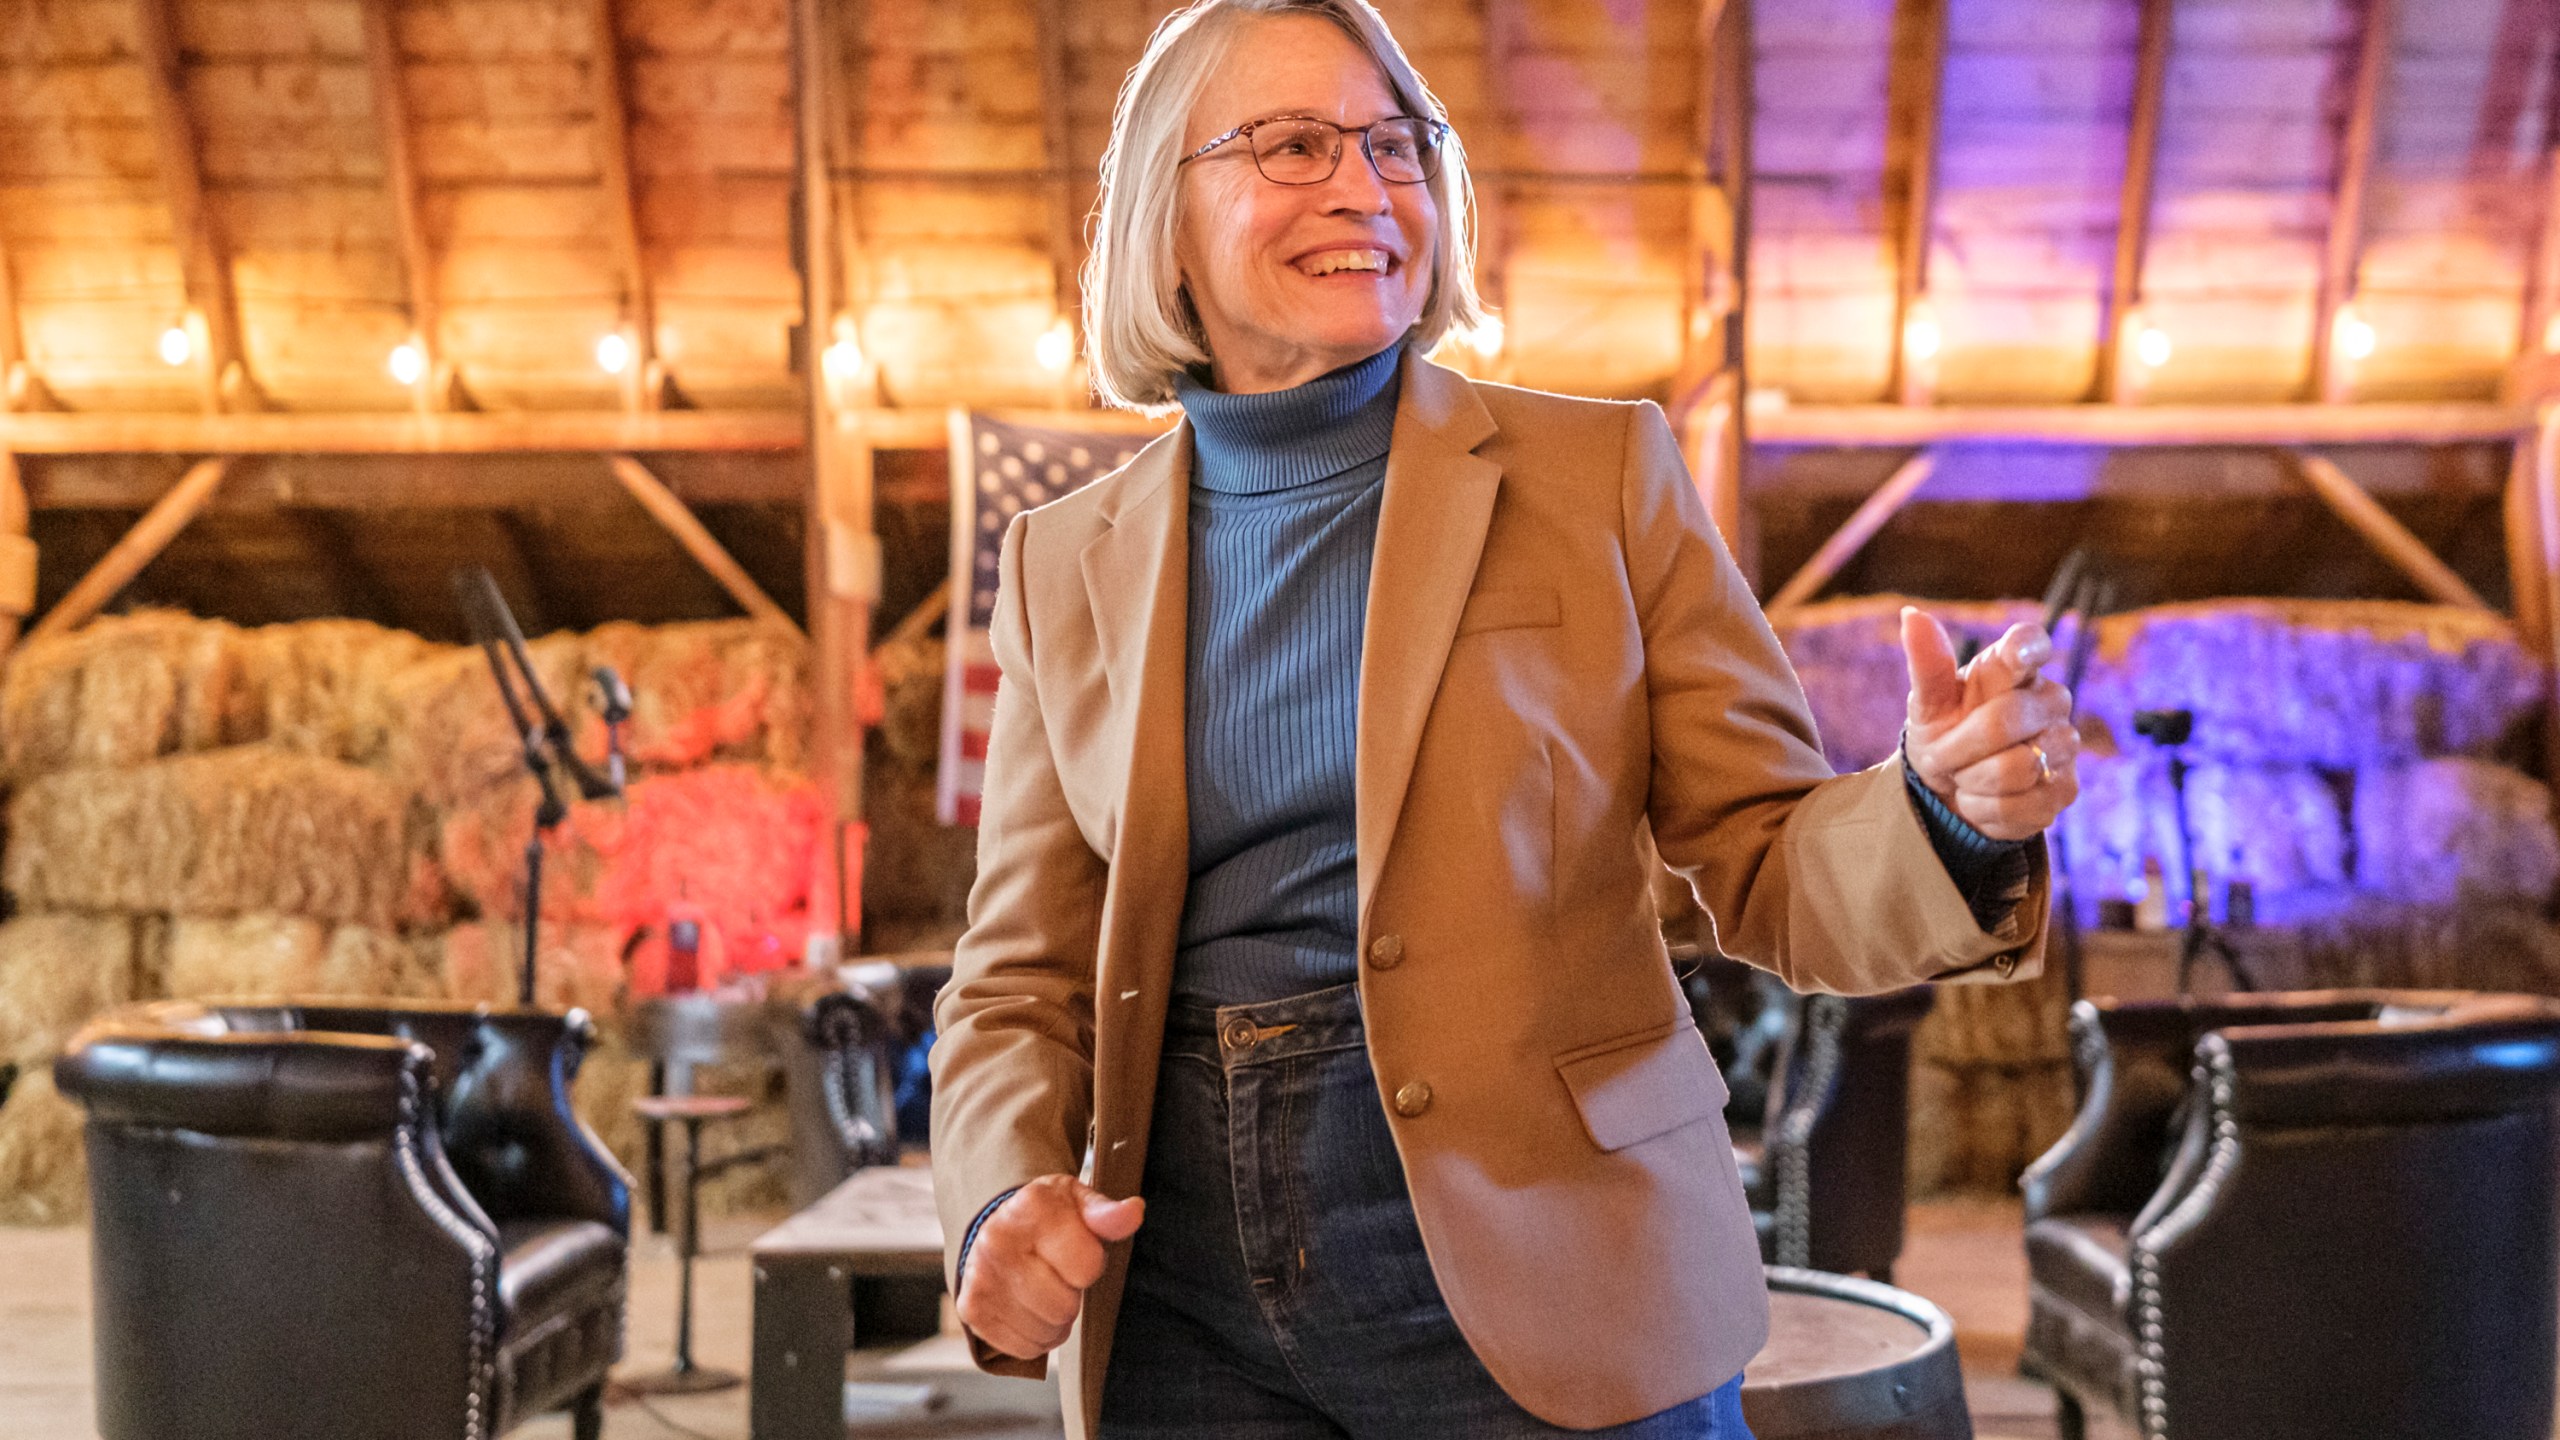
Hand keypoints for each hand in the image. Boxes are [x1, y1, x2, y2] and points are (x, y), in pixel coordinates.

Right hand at [955, 1174, 1145, 1359]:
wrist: (995, 1226)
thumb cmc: (1047, 1217)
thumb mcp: (1079, 1202)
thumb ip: (1107, 1213)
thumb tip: (1134, 1212)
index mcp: (1032, 1208)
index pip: (1087, 1266)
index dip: (1091, 1264)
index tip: (1075, 1251)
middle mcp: (998, 1241)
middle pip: (1064, 1305)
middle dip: (1071, 1296)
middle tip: (1058, 1276)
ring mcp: (980, 1278)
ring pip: (1046, 1332)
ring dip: (1054, 1321)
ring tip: (1044, 1292)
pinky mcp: (971, 1310)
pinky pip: (1024, 1348)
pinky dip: (1034, 1337)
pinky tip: (1027, 1308)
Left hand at [1899, 607, 2079, 840]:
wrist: (1949, 789)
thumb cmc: (1944, 732)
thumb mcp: (1927, 703)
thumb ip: (1926, 664)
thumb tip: (1912, 616)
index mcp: (2012, 667)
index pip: (2030, 645)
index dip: (2026, 650)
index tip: (2015, 659)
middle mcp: (2048, 699)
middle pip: (2010, 718)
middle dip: (1960, 746)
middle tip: (1942, 753)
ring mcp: (2063, 744)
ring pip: (2019, 766)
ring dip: (1973, 779)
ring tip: (1965, 774)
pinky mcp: (2064, 788)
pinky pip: (2021, 803)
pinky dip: (1985, 808)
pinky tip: (1980, 797)